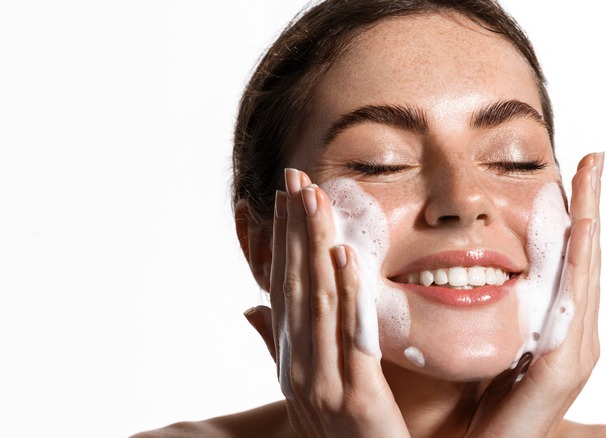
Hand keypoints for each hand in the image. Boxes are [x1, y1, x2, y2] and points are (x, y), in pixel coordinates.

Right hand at [246, 168, 409, 436]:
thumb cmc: (342, 433)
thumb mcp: (306, 386)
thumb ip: (278, 345)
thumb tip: (249, 307)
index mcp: (290, 360)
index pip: (282, 287)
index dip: (283, 240)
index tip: (285, 195)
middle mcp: (298, 368)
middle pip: (295, 285)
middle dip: (295, 228)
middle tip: (297, 176)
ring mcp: (323, 384)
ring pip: (316, 301)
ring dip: (315, 246)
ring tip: (316, 199)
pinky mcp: (356, 399)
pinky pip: (350, 337)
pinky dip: (346, 294)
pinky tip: (345, 255)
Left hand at [468, 152, 603, 436]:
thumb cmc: (482, 405)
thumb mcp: (492, 344)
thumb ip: (497, 312)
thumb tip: (477, 269)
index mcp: (557, 328)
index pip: (570, 261)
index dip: (577, 216)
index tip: (576, 171)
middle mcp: (574, 336)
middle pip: (588, 259)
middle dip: (591, 207)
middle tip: (593, 159)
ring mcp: (573, 352)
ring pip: (587, 274)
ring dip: (590, 223)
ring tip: (591, 177)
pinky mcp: (561, 369)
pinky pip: (573, 305)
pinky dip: (580, 264)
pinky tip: (582, 230)